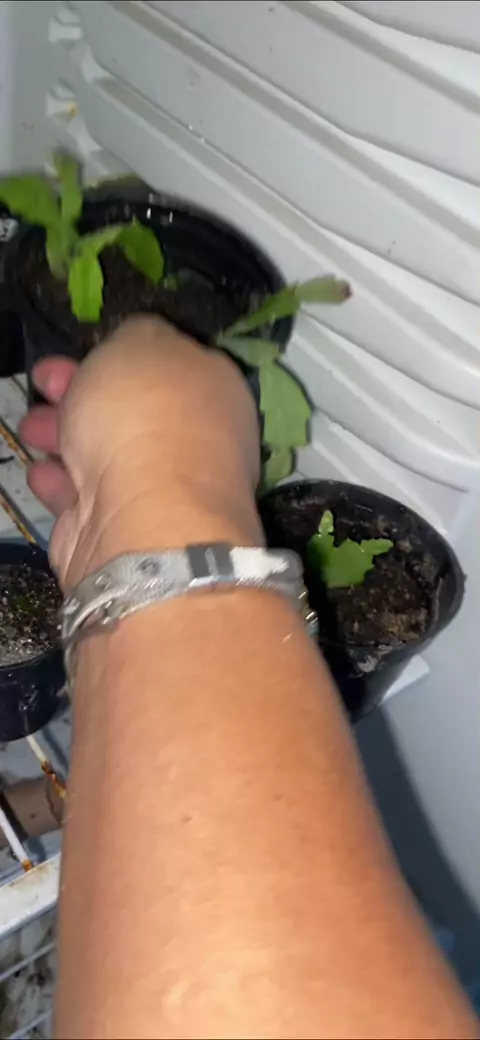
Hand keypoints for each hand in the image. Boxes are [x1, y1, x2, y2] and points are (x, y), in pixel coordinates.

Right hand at [20, 316, 261, 588]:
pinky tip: (41, 471)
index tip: (82, 349)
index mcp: (212, 391)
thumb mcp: (139, 343)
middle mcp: (191, 443)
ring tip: (29, 426)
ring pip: (100, 454)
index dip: (121, 354)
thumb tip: (136, 344)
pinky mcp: (116, 532)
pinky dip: (59, 483)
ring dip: (60, 434)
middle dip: (79, 393)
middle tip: (42, 381)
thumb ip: (135, 337)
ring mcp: (155, 492)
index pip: (168, 366)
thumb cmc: (145, 416)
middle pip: (128, 411)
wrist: (141, 518)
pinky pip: (82, 499)